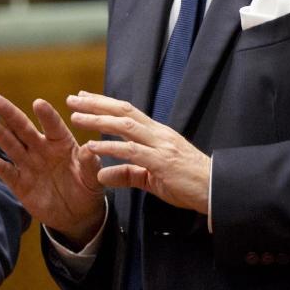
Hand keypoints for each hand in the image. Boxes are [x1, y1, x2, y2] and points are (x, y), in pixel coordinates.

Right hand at [0, 93, 104, 247]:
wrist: (76, 214)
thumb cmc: (86, 187)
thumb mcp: (93, 177)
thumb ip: (89, 163)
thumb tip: (89, 149)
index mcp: (61, 142)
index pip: (53, 125)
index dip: (46, 115)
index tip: (38, 103)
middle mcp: (41, 149)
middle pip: (23, 128)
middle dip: (10, 114)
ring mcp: (29, 165)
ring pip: (11, 145)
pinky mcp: (20, 183)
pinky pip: (8, 173)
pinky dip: (0, 167)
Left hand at [68, 91, 210, 213]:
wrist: (217, 191)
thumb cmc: (189, 183)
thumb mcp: (152, 179)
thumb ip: (127, 174)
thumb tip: (102, 175)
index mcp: (157, 134)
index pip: (127, 111)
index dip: (105, 103)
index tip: (84, 98)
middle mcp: (158, 134)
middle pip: (123, 111)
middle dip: (96, 104)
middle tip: (72, 99)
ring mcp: (160, 146)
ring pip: (125, 125)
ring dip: (98, 120)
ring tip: (76, 117)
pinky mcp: (161, 162)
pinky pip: (131, 151)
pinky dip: (110, 147)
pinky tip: (92, 146)